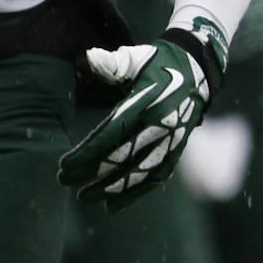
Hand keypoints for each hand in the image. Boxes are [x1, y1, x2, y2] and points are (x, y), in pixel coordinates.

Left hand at [62, 30, 218, 208]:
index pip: (110, 134)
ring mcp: (172, 139)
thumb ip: (112, 62)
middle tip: (65, 182)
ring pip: (139, 172)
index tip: (64, 165)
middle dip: (91, 173)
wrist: (197, 68)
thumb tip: (89, 57)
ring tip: (86, 197)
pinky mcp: (178, 149)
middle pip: (121, 157)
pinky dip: (136, 193)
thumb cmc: (157, 62)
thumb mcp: (135, 57)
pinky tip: (114, 206)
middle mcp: (160, 124)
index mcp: (146, 102)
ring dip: (111, 188)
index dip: (86, 153)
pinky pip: (156, 177)